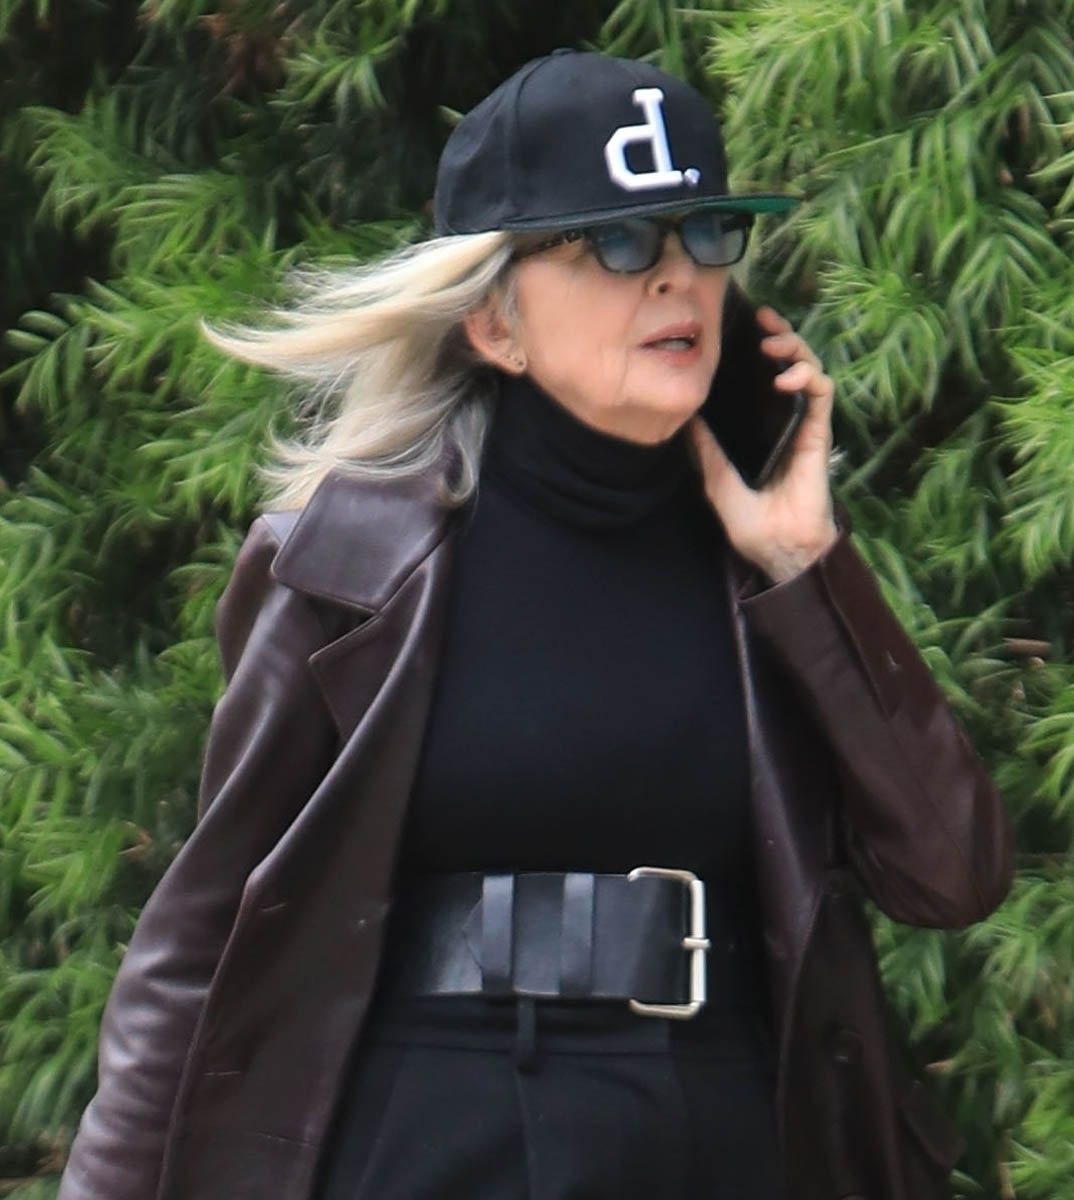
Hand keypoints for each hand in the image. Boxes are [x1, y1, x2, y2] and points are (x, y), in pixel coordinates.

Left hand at [688, 305, 837, 584]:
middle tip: (763, 319)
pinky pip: (822, 395)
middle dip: (780, 335)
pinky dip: (809, 377)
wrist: (777, 548)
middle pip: (789, 365)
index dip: (757, 349)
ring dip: (796, 350)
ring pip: (810, 371)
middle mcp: (786, 422)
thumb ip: (706, 450)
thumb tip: (685, 420)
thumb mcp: (716, 480)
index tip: (742, 327)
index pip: (763, 378)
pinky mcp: (818, 435)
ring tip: (775, 345)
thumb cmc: (751, 523)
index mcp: (762, 428)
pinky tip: (788, 377)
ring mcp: (804, 426)